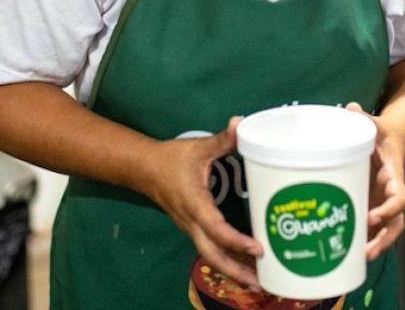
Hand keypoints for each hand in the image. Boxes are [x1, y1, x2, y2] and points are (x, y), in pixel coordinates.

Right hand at [142, 117, 263, 289]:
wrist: (144, 169)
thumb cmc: (171, 159)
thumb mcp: (198, 147)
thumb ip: (222, 140)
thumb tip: (240, 123)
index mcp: (195, 204)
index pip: (216, 229)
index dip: (236, 241)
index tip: (257, 248)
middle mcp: (192, 222)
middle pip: (213, 255)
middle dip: (236, 271)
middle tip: (261, 282)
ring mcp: (191, 229)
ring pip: (211, 256)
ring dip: (233, 270)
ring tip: (258, 281)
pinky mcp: (193, 229)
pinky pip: (210, 250)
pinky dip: (227, 260)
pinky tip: (245, 265)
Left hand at [346, 103, 404, 261]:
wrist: (389, 139)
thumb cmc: (380, 133)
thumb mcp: (374, 123)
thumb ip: (363, 118)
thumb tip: (351, 108)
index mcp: (394, 175)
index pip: (399, 198)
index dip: (389, 209)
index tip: (372, 217)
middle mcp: (390, 194)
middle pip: (395, 223)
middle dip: (384, 239)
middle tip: (367, 252)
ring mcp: (382, 203)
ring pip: (386, 231)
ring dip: (376, 246)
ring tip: (360, 260)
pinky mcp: (371, 206)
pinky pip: (371, 229)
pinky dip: (363, 241)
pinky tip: (346, 255)